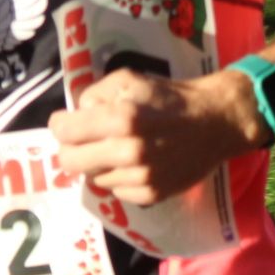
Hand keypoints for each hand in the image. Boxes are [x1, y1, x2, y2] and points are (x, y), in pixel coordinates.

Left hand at [48, 68, 268, 204]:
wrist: (214, 122)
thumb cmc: (169, 97)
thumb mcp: (129, 79)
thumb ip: (95, 93)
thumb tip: (76, 113)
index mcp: (119, 119)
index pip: (64, 132)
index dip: (60, 125)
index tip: (65, 123)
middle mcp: (127, 151)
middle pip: (70, 161)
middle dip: (71, 148)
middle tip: (82, 140)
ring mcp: (139, 177)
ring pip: (93, 177)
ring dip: (98, 164)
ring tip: (118, 149)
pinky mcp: (151, 195)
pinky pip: (117, 190)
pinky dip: (119, 177)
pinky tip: (135, 163)